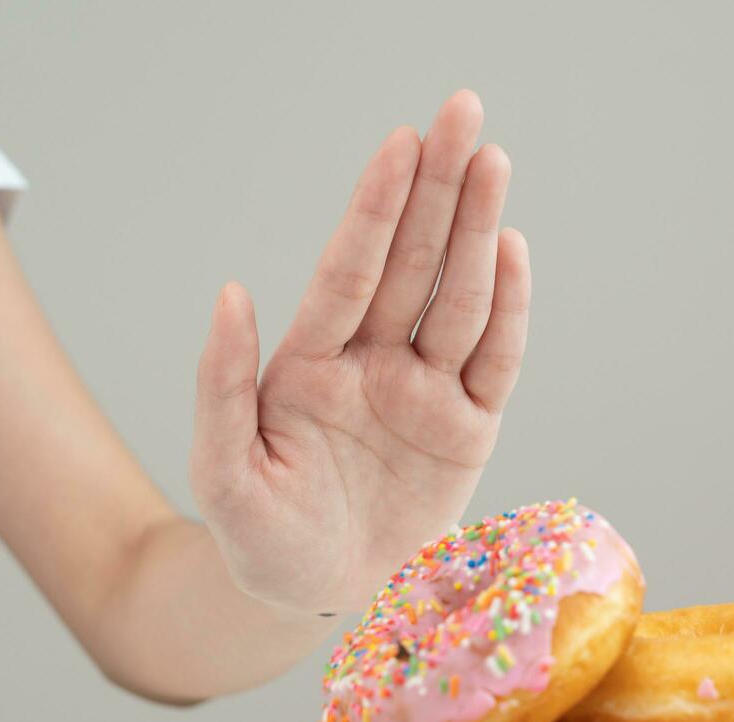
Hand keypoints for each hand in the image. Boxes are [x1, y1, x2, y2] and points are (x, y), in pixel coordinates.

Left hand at [190, 90, 528, 612]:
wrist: (312, 596)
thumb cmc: (260, 535)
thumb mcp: (221, 472)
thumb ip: (221, 384)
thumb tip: (230, 292)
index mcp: (312, 364)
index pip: (350, 271)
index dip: (376, 208)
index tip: (399, 144)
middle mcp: (374, 363)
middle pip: (413, 263)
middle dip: (438, 187)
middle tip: (463, 112)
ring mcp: (425, 393)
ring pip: (458, 298)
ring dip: (476, 230)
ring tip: (492, 163)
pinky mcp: (467, 430)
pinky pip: (495, 362)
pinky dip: (509, 309)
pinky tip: (512, 250)